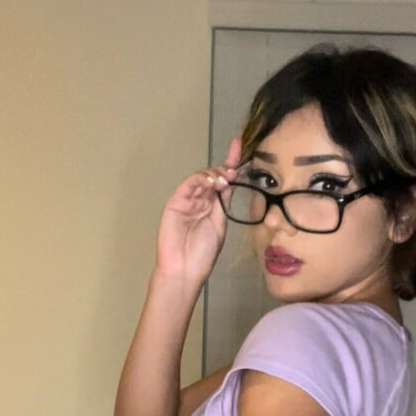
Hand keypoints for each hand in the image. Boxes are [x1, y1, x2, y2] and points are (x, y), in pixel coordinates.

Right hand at [155, 136, 242, 284]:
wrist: (184, 269)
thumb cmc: (202, 254)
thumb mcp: (220, 225)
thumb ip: (224, 204)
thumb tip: (233, 182)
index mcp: (212, 206)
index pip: (223, 180)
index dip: (231, 162)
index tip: (240, 146)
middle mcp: (200, 200)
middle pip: (213, 175)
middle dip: (225, 169)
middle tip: (235, 172)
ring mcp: (187, 200)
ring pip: (202, 177)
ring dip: (215, 174)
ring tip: (225, 179)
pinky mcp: (176, 202)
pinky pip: (189, 184)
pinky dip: (201, 179)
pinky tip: (212, 182)